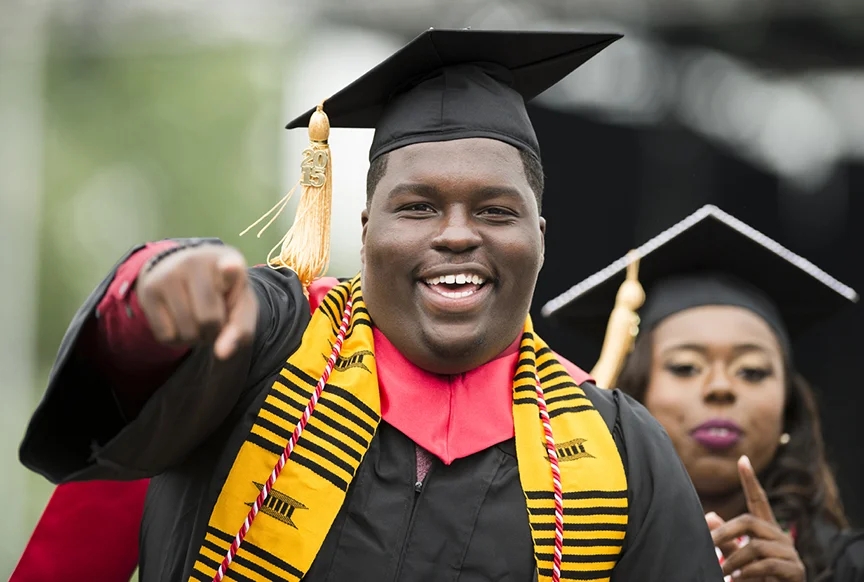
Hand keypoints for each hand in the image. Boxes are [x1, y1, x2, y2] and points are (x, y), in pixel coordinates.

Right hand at [136, 245, 257, 359]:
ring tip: (197, 318)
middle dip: (214, 331)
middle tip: (213, 318)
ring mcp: (169, 273)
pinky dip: (177, 339)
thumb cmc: (221, 293)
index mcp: (229, 260)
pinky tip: (180, 321)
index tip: (231, 266)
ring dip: (196, 338)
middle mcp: (196, 262)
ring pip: (187, 331)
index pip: (231, 266)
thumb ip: (241, 329)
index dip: (231, 268)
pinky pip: (166, 336)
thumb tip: (222, 353)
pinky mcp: (149, 289)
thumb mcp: (240, 306)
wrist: (183, 270)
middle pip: (209, 320)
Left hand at [708, 456, 804, 580]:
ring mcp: (789, 553)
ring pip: (755, 546)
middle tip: (708, 545)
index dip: (750, 481)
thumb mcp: (739, 557)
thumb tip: (709, 515)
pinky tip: (739, 580)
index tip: (742, 460)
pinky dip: (749, 573)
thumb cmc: (758, 578)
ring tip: (722, 572)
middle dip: (725, 532)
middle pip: (749, 522)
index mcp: (767, 530)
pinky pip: (767, 565)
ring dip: (734, 561)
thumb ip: (727, 539)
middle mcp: (780, 537)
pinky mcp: (795, 570)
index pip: (759, 501)